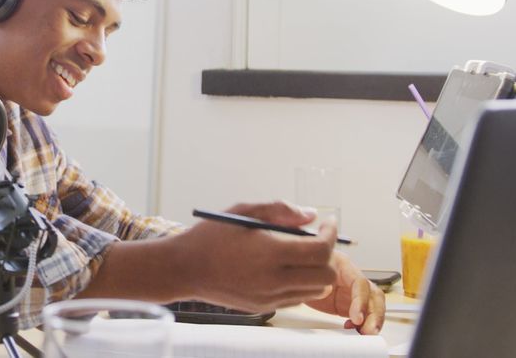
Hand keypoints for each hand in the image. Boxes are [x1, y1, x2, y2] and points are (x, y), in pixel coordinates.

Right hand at [175, 201, 337, 312]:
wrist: (184, 269)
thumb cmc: (210, 236)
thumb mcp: (242, 212)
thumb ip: (279, 210)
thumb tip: (310, 215)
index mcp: (269, 253)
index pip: (321, 250)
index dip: (331, 234)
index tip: (328, 223)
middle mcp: (273, 279)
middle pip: (326, 274)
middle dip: (329, 255)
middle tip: (317, 239)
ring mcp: (270, 297)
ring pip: (316, 289)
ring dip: (317, 270)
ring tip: (301, 254)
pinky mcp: (264, 307)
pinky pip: (298, 298)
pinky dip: (302, 283)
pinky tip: (285, 268)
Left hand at [304, 251, 385, 334]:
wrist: (296, 275)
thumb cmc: (302, 269)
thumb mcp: (305, 275)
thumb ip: (316, 282)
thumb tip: (327, 290)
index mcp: (343, 265)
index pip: (360, 282)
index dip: (361, 301)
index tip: (357, 318)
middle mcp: (352, 278)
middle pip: (374, 295)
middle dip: (375, 314)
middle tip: (368, 331)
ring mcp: (353, 293)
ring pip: (373, 305)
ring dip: (373, 321)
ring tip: (365, 333)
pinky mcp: (349, 306)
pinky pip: (363, 316)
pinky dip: (363, 325)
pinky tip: (353, 330)